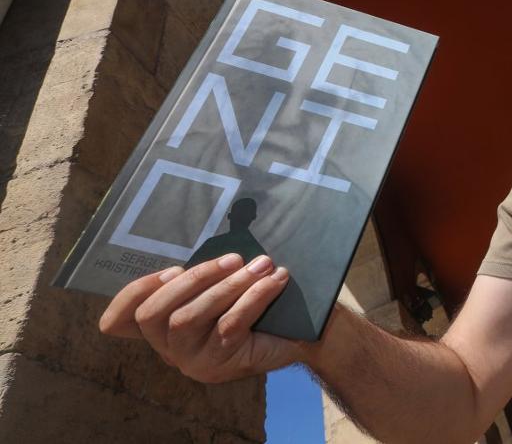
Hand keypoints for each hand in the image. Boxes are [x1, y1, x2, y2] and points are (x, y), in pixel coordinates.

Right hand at [99, 254, 302, 382]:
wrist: (297, 339)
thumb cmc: (255, 307)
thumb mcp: (224, 288)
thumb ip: (205, 275)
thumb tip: (205, 240)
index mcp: (162, 326)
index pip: (121, 320)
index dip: (131, 294)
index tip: (171, 268)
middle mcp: (167, 346)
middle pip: (152, 313)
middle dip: (192, 279)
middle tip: (234, 258)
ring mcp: (188, 359)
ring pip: (189, 318)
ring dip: (227, 286)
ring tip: (262, 265)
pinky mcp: (216, 365)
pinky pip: (228, 326)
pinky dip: (253, 298)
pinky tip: (275, 281)